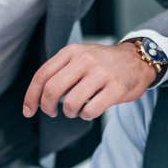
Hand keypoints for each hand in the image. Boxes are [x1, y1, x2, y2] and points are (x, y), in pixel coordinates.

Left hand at [23, 42, 155, 120]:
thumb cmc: (105, 63)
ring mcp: (101, 74)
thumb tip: (38, 96)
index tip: (29, 111)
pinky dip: (86, 115)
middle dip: (47, 107)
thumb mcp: (81, 56)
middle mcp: (85, 60)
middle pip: (52, 90)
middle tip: (52, 112)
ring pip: (70, 103)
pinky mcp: (116, 88)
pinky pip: (90, 110)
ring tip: (76, 109)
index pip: (42, 75)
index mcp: (72, 52)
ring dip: (70, 112)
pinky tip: (90, 110)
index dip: (31, 96)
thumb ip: (61, 70)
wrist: (138, 60)